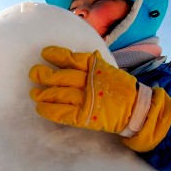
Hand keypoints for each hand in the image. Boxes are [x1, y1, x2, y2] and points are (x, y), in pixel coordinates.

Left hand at [29, 46, 170, 151]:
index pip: (72, 59)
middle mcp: (90, 82)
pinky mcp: (85, 117)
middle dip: (45, 75)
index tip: (44, 53)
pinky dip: (49, 110)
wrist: (137, 109)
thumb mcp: (108, 70)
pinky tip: (40, 108)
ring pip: (59, 95)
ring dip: (43, 94)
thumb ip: (92, 64)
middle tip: (33, 73)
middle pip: (62, 77)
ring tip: (33, 93)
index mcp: (96, 68)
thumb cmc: (120, 89)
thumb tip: (70, 58)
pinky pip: (62, 113)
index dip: (56, 55)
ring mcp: (87, 100)